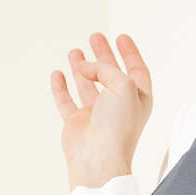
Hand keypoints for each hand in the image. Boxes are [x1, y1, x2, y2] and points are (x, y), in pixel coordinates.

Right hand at [51, 32, 153, 190]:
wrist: (98, 158)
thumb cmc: (118, 127)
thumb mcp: (123, 86)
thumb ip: (106, 69)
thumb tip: (85, 65)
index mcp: (138, 99)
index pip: (137, 71)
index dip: (130, 53)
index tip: (121, 36)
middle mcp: (118, 106)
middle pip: (111, 74)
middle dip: (103, 55)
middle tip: (95, 37)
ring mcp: (97, 114)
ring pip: (88, 85)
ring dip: (82, 68)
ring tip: (75, 52)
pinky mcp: (77, 122)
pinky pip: (67, 101)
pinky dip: (61, 87)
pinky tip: (58, 74)